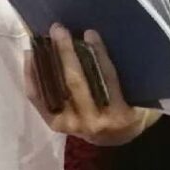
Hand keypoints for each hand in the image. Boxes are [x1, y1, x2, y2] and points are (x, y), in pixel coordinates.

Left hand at [24, 25, 152, 146]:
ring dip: (46, 60)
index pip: (107, 78)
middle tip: (59, 29)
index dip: (98, 54)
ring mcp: (71, 124)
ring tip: (42, 39)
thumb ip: (125, 74)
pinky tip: (31, 56)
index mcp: (120, 113)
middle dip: (66, 53)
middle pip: (76, 82)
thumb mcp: (138, 96)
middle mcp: (93, 121)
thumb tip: (102, 40)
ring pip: (55, 88)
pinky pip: (39, 98)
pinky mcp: (55, 124)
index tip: (90, 33)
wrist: (115, 139)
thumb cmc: (130, 109)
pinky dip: (32, 76)